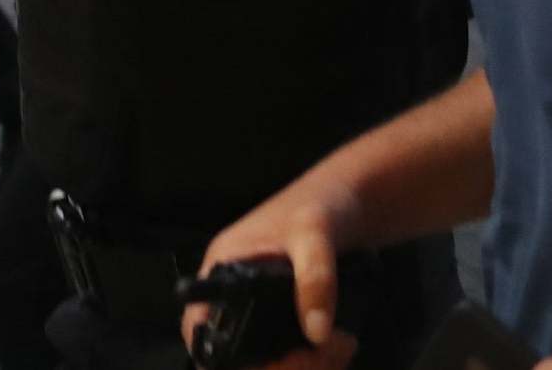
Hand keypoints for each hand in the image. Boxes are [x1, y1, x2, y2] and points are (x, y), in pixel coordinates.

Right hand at [182, 180, 363, 369]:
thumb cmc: (321, 203)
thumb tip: (316, 333)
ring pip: (267, 359)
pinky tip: (339, 345)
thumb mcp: (315, 233)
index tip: (269, 360)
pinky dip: (315, 360)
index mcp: (225, 266)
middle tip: (319, 356)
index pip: (199, 325)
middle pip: (237, 354)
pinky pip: (290, 353)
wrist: (352, 198)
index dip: (220, 354)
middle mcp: (236, 291)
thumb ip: (315, 278)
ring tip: (338, 348)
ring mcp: (263, 305)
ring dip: (303, 366)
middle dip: (279, 366)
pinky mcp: (289, 315)